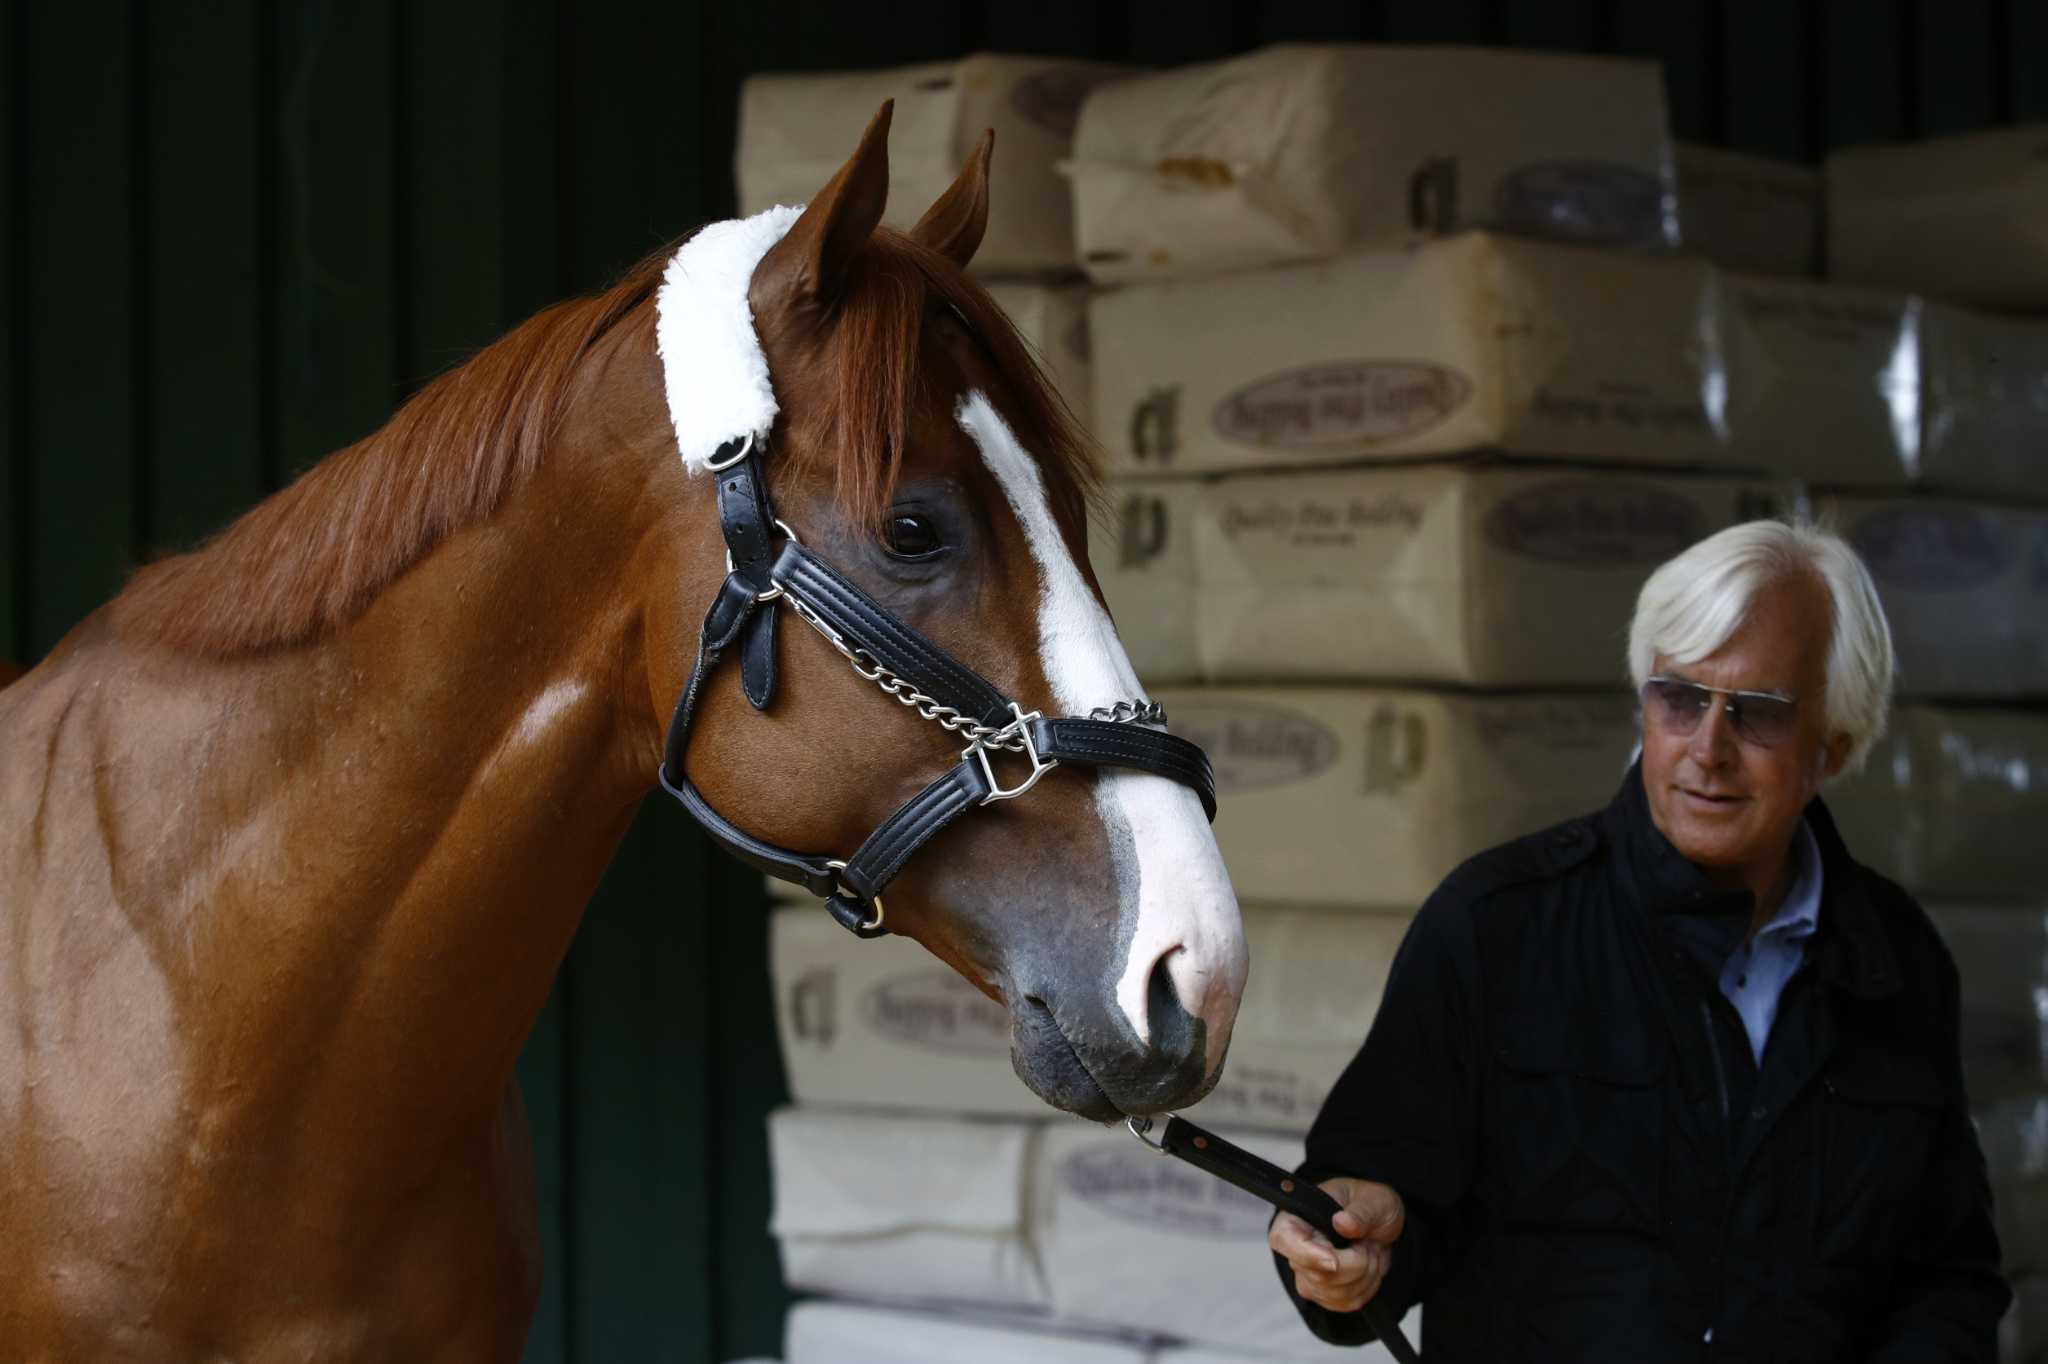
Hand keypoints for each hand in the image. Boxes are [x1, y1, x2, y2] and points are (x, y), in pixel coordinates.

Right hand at [1267, 1176, 1404, 1314]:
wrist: (1382, 1223)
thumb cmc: (1369, 1205)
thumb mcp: (1372, 1200)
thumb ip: (1360, 1213)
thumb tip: (1341, 1222)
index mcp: (1299, 1217)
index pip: (1284, 1239)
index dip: (1307, 1254)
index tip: (1334, 1261)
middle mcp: (1297, 1249)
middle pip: (1318, 1275)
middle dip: (1355, 1263)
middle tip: (1368, 1241)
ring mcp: (1309, 1275)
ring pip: (1336, 1293)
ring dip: (1365, 1274)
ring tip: (1368, 1250)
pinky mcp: (1325, 1294)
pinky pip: (1347, 1302)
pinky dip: (1367, 1286)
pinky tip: (1368, 1266)